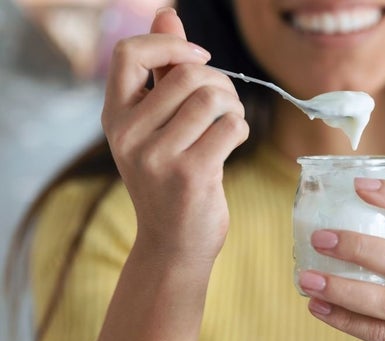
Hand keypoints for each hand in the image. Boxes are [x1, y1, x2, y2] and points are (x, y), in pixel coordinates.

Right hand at [101, 9, 248, 265]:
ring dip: (233, 106)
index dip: (170, 45)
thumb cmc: (169, 178)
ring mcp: (158, 157)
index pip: (129, 54)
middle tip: (225, 104)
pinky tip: (232, 144)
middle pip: (188, 74)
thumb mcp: (155, 126)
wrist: (174, 244)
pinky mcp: (192, 174)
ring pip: (213, 98)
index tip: (198, 58)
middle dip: (220, 83)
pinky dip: (241, 129)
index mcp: (115, 118)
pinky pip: (231, 126)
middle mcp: (128, 135)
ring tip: (229, 123)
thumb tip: (168, 14)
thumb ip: (160, 72)